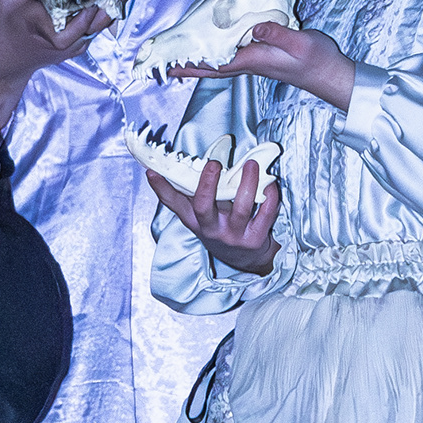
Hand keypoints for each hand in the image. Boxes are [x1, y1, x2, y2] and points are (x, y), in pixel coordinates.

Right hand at [0, 0, 140, 127]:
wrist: (5, 57)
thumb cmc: (5, 20)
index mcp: (51, 31)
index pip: (82, 18)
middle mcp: (69, 42)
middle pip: (101, 18)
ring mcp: (77, 45)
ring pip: (103, 21)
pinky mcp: (81, 43)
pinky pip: (98, 23)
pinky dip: (107, 5)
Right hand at [145, 151, 281, 273]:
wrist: (247, 260)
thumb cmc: (223, 229)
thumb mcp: (204, 217)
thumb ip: (197, 196)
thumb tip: (187, 163)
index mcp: (196, 221)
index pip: (174, 204)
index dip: (162, 188)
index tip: (152, 172)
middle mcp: (212, 229)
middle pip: (204, 207)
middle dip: (207, 183)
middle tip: (213, 163)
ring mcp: (234, 235)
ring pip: (240, 208)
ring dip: (246, 183)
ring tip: (250, 164)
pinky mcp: (256, 238)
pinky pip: (265, 214)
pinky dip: (269, 196)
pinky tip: (270, 184)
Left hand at [161, 22, 354, 111]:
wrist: (331, 75)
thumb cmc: (317, 61)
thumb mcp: (300, 42)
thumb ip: (277, 33)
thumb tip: (253, 27)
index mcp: (255, 60)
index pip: (217, 64)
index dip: (193, 64)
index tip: (171, 64)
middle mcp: (251, 63)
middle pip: (213, 66)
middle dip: (189, 66)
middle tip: (165, 64)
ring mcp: (257, 62)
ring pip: (221, 61)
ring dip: (201, 59)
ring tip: (182, 54)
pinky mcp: (263, 58)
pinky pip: (233, 54)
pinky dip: (218, 51)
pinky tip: (215, 44)